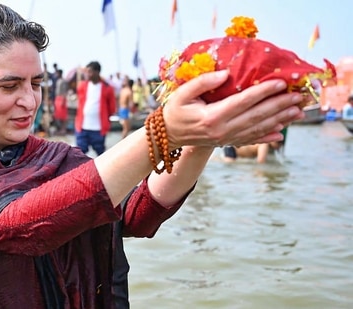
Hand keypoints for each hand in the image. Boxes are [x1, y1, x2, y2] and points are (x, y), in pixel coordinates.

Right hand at [162, 70, 304, 147]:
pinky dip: (267, 137)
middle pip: (256, 116)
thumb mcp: (182, 93)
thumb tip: (226, 74)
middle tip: (298, 97)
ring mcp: (226, 138)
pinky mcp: (227, 143)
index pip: (243, 101)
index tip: (281, 83)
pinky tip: (280, 133)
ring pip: (258, 129)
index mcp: (212, 116)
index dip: (263, 92)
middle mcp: (222, 130)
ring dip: (279, 120)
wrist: (168, 135)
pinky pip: (251, 140)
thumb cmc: (175, 110)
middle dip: (279, 106)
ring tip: (298, 112)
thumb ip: (203, 82)